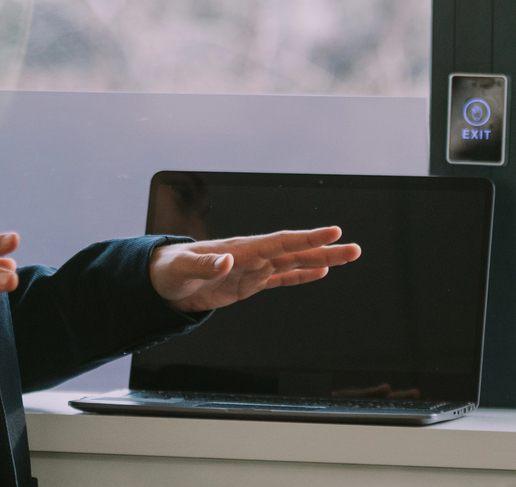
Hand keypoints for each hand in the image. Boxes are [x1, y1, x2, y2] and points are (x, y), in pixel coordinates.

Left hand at [149, 225, 360, 312]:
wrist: (161, 280)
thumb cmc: (169, 270)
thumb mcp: (183, 269)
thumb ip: (204, 265)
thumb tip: (225, 262)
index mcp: (241, 249)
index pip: (280, 241)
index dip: (307, 237)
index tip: (333, 231)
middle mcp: (252, 256)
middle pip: (296, 251)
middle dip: (325, 249)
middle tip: (354, 248)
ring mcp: (252, 269)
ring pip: (294, 264)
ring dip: (321, 261)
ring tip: (347, 256)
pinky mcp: (248, 283)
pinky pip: (280, 279)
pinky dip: (300, 277)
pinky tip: (319, 273)